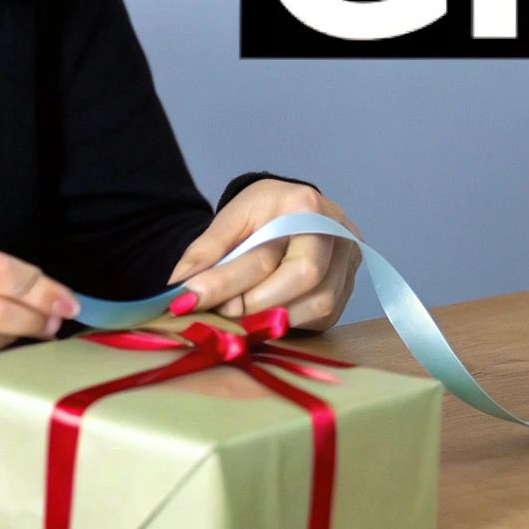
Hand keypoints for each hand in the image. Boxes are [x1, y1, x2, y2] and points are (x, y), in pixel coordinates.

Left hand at [165, 179, 360, 331]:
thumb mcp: (231, 219)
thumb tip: (178, 290)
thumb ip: (206, 250)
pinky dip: (290, 322)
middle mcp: (338, 232)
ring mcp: (350, 262)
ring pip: (318, 305)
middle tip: (219, 314)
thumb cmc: (262, 212)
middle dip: (255, 304)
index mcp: (305, 205)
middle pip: (303, 279)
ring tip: (238, 318)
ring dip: (274, 318)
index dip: (225, 282)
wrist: (291, 210)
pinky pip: (323, 317)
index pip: (265, 254)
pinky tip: (265, 319)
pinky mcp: (348, 288)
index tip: (189, 300)